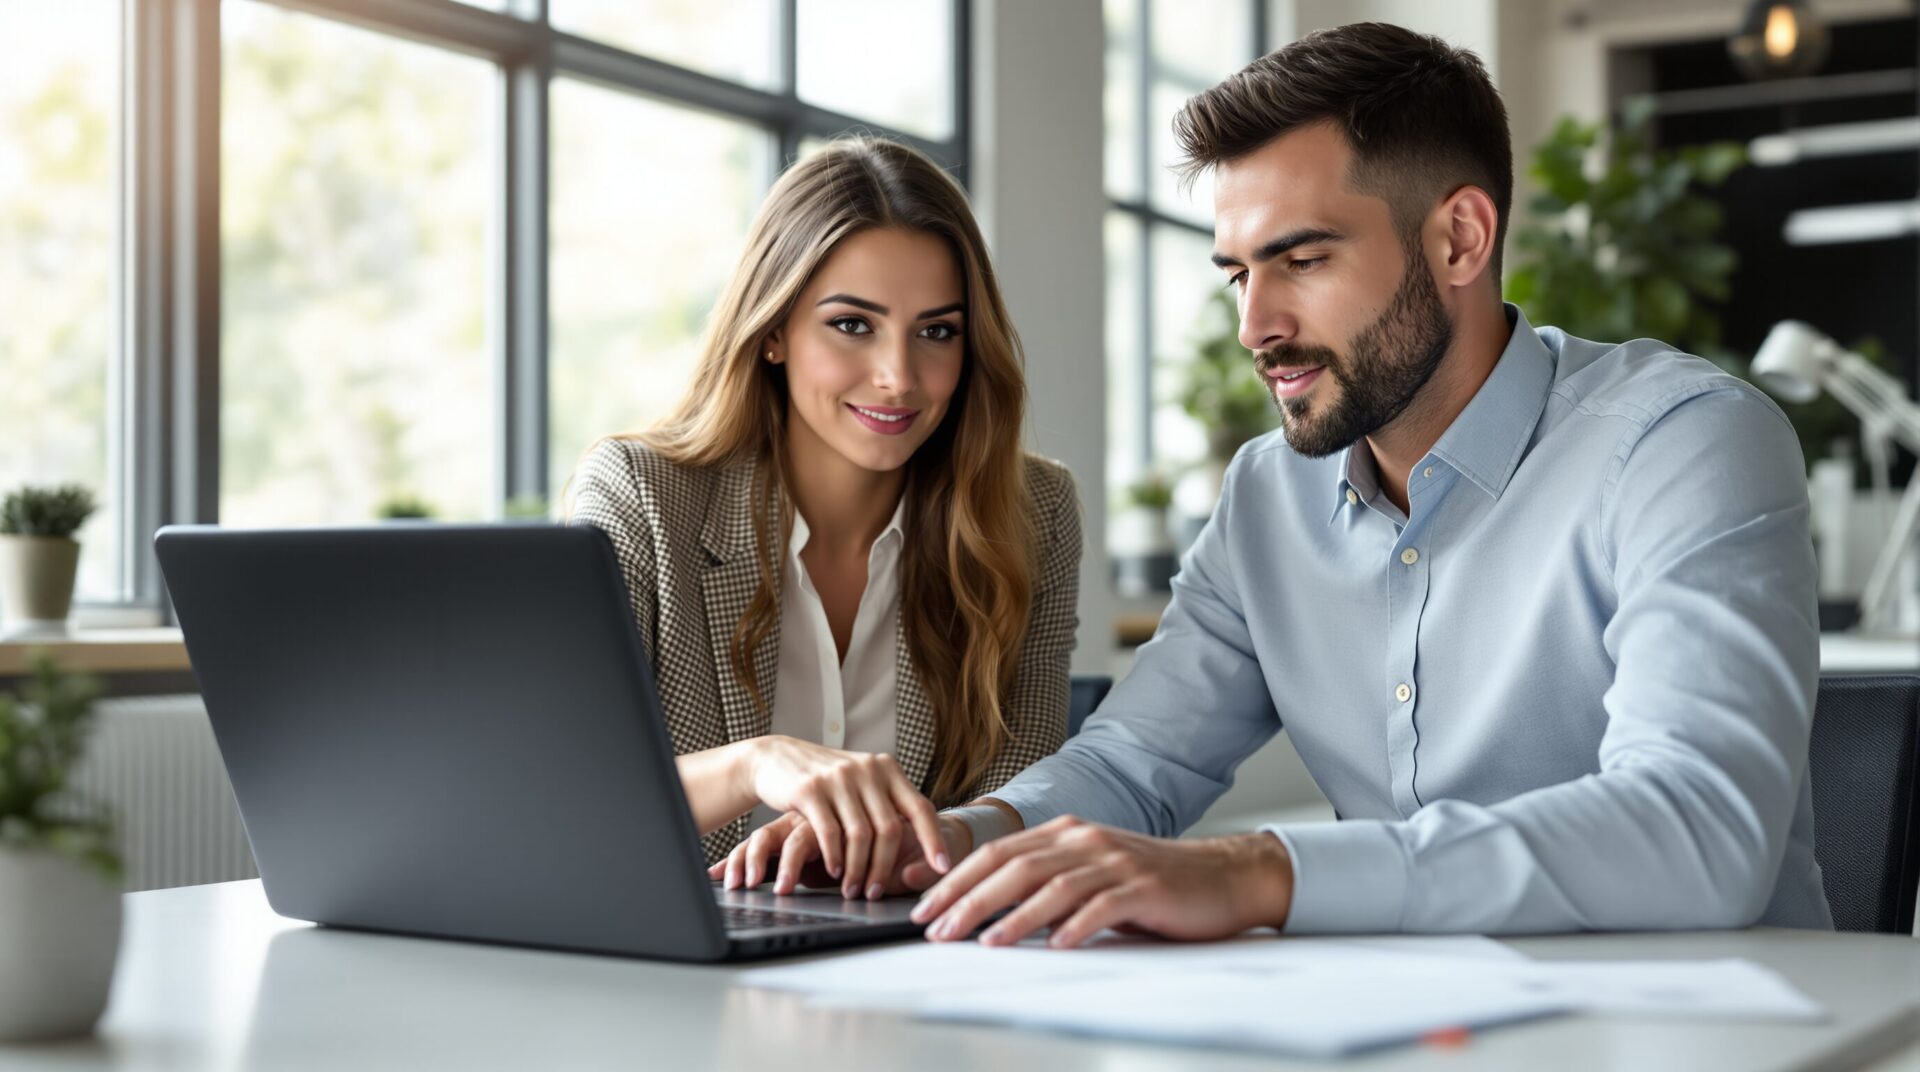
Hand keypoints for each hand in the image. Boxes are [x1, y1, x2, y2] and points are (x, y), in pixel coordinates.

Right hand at [735, 737, 948, 898]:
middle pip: (890, 828)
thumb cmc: (825, 778)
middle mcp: (868, 770)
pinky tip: (835, 872)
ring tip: (854, 890)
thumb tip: (920, 837)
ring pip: (860, 835)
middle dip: (885, 867)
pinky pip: (830, 832)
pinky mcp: (810, 789)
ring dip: (858, 869)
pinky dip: (835, 857)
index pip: (921, 807)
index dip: (934, 840)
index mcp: (887, 769)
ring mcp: (839, 778)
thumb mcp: (862, 779)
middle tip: (876, 893)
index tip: (943, 867)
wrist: (776, 758)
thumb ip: (886, 800)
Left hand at [908, 815, 1292, 947]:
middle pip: (1013, 867)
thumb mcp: (1089, 874)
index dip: (957, 879)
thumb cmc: (1149, 884)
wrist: (1219, 878)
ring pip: (1051, 886)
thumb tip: (988, 912)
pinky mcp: (1142, 888)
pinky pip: (1101, 906)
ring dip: (1012, 916)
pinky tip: (1053, 945)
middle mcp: (1084, 840)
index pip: (998, 853)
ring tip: (982, 941)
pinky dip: (1074, 926)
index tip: (924, 905)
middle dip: (968, 899)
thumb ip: (1044, 884)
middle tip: (936, 928)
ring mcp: (1114, 862)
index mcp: (1066, 834)